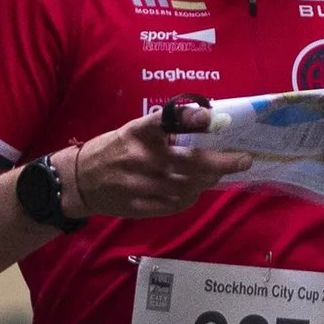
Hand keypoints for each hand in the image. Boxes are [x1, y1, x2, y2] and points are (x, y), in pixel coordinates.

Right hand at [70, 105, 251, 219]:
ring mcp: (141, 185)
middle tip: (243, 160)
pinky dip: (190, 197)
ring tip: (217, 175)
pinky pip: (176, 204)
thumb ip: (165, 130)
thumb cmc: (112, 150)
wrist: (79, 181)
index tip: (212, 118)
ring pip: (188, 186)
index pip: (167, 121)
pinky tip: (194, 190)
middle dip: (222, 162)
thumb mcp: (133, 131)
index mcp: (138, 133)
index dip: (191, 118)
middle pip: (191, 162)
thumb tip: (206, 126)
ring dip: (208, 181)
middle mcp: (141, 158)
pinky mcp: (140, 206)